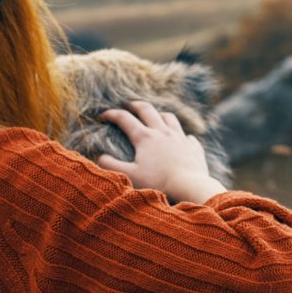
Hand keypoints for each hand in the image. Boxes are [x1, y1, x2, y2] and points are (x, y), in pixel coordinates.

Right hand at [97, 101, 226, 203]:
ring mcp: (180, 138)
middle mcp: (163, 132)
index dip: (111, 115)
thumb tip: (98, 156)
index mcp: (145, 137)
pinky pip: (187, 136)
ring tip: (154, 118)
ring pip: (169, 117)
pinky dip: (180, 136)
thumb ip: (110, 165)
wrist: (190, 187)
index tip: (102, 116)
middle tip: (127, 106)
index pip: (124, 119)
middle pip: (147, 109)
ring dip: (159, 115)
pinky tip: (179, 140)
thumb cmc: (158, 183)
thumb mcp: (130, 175)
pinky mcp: (193, 147)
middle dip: (134, 105)